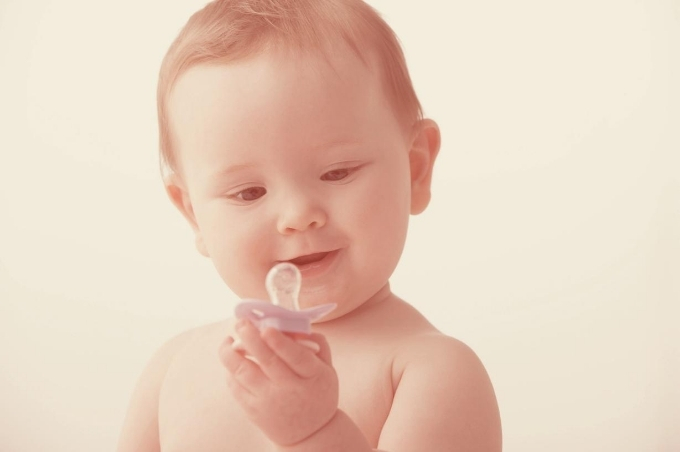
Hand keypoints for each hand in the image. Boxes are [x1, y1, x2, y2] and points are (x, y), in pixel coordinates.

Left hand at [218, 319, 338, 445]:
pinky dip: (230, 369)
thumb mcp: (327, 369)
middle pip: (267, 360)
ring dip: (231, 353)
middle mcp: (290, 389)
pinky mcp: (253, 410)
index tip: (266, 328)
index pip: (296, 357)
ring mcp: (269, 401)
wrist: (310, 433)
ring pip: (243, 372)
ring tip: (228, 340)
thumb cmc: (317, 392)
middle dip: (250, 338)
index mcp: (312, 376)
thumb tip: (294, 325)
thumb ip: (317, 345)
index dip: (280, 342)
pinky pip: (235, 386)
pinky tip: (232, 359)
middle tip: (241, 323)